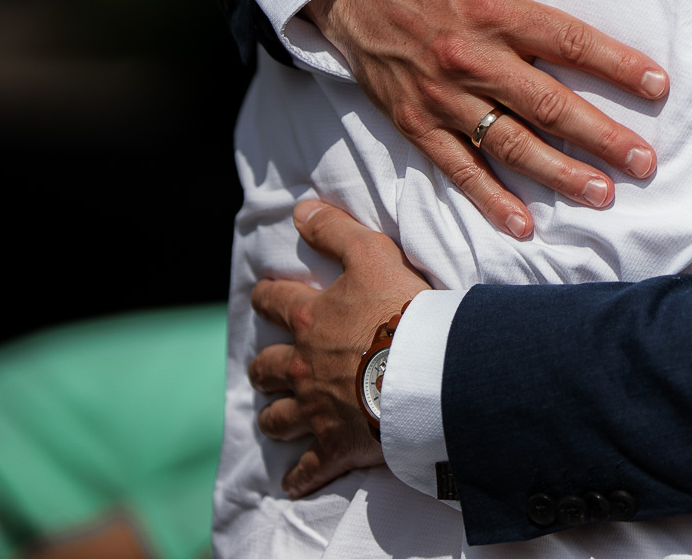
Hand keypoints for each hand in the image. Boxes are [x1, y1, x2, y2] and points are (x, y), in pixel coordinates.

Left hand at [249, 200, 432, 497]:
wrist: (425, 370)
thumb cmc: (402, 309)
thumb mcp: (373, 254)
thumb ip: (336, 231)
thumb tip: (301, 210)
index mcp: (312, 320)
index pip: (274, 302)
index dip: (268, 297)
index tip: (266, 297)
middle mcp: (304, 366)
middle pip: (267, 368)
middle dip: (266, 367)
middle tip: (271, 367)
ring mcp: (316, 410)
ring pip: (278, 418)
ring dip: (276, 417)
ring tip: (280, 418)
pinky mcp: (336, 446)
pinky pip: (310, 469)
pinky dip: (301, 477)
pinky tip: (294, 482)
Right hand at [307, 0, 668, 237]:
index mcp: (496, 10)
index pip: (570, 42)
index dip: (617, 66)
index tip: (657, 87)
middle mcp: (473, 59)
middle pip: (548, 104)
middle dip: (600, 136)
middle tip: (644, 162)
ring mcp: (443, 96)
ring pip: (510, 143)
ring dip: (558, 174)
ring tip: (601, 195)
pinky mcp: (416, 123)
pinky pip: (457, 167)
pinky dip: (489, 198)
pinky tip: (523, 224)